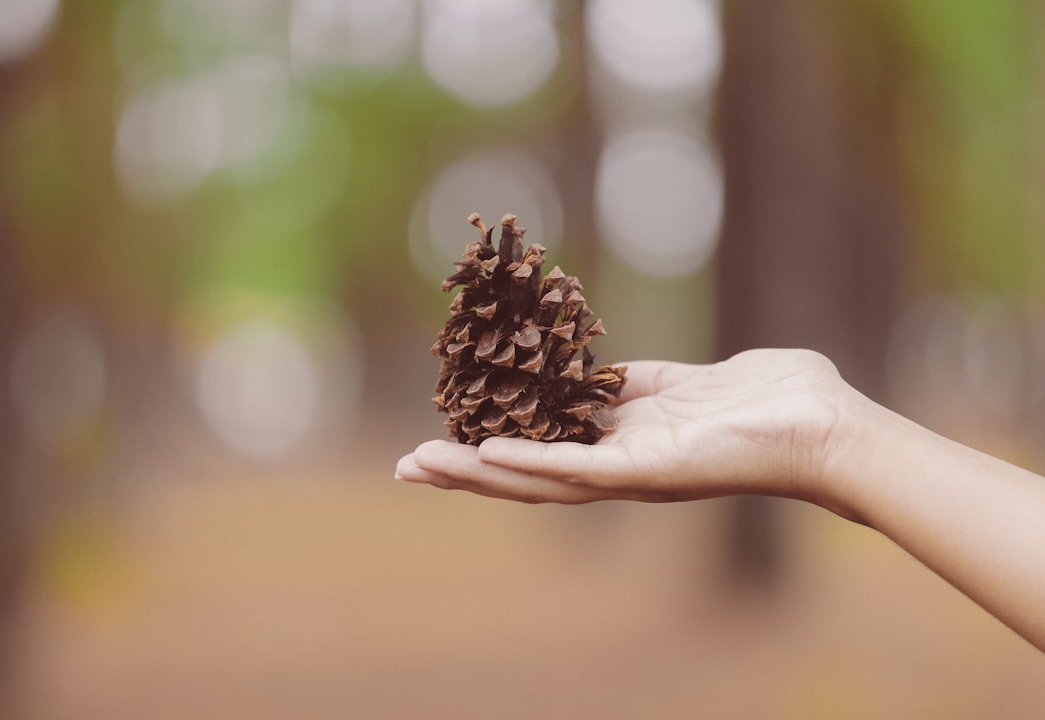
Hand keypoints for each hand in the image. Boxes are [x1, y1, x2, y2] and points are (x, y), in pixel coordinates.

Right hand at [396, 349, 849, 506]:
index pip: (545, 446)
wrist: (825, 424)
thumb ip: (643, 385)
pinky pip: (577, 471)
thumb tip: (602, 376)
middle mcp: (620, 466)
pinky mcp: (648, 472)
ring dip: (478, 474)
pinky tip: (485, 456)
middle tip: (409, 466)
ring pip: (539, 481)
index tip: (448, 432)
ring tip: (424, 466)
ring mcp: (632, 473)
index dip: (495, 442)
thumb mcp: (689, 382)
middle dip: (467, 470)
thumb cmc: (776, 399)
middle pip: (528, 473)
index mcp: (627, 442)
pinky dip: (529, 464)